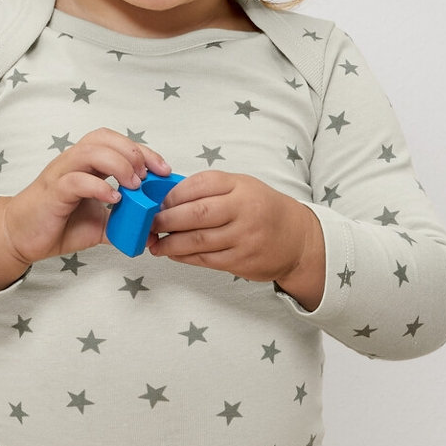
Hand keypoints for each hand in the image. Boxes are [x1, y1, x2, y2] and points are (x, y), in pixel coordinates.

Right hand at [0, 130, 168, 291]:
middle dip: (133, 152)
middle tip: (148, 176)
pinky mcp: (53, 191)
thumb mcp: (99, 224)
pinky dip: (98, 186)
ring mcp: (62, 174)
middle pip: (105, 138)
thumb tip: (151, 231)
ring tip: (133, 185)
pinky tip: (113, 198)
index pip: (117, 143)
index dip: (144, 151)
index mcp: (87, 165)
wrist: (20, 237)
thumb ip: (123, 222)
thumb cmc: (56, 225)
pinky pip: (76, 180)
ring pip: (91, 152)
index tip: (164, 170)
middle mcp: (74, 162)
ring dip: (118, 164)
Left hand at [151, 170, 326, 309]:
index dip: (173, 195)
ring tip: (155, 243)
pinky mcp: (241, 261)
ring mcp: (243, 237)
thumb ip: (210, 189)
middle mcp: (243, 210)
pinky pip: (205, 259)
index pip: (199, 185)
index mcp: (241, 186)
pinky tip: (173, 253)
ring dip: (170, 243)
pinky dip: (184, 257)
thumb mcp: (242, 188)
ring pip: (197, 241)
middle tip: (149, 225)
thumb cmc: (262, 209)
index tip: (157, 202)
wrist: (296, 239)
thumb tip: (167, 199)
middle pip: (195, 214)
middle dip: (165, 220)